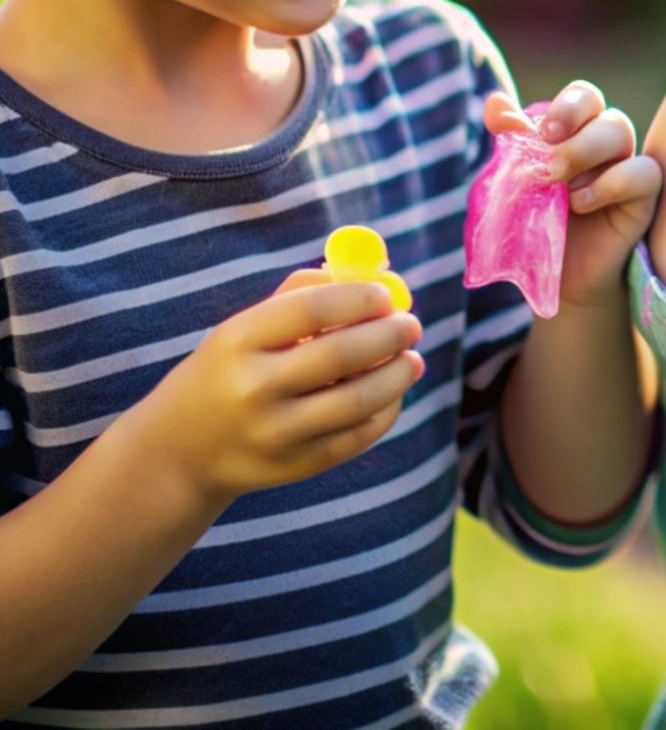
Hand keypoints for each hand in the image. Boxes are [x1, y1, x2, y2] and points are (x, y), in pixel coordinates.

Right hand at [136, 276, 422, 509]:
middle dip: (390, 334)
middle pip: (341, 354)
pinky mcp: (296, 466)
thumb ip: (305, 294)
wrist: (179, 451)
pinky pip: (357, 436)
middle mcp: (253, 388)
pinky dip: (385, 410)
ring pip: (359, 400)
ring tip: (412, 359)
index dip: (360, 297)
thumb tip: (377, 273)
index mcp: (238, 341)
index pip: (313, 308)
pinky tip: (390, 393)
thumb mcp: (246, 327)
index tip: (386, 296)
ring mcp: (275, 433)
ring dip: (398, 374)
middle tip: (411, 325)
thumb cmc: (228, 371)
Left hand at [486, 85, 660, 310]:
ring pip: (620, 130)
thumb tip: (496, 102)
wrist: (558, 276)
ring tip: (556, 182)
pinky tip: (581, 203)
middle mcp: (604, 143)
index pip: (582, 97)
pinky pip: (644, 172)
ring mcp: (626, 167)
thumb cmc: (538, 224)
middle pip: (600, 109)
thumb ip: (512, 144)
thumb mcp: (516, 184)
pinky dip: (612, 182)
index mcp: (576, 132)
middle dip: (571, 121)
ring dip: (584, 149)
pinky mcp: (643, 197)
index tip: (541, 131)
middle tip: (546, 148)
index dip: (565, 105)